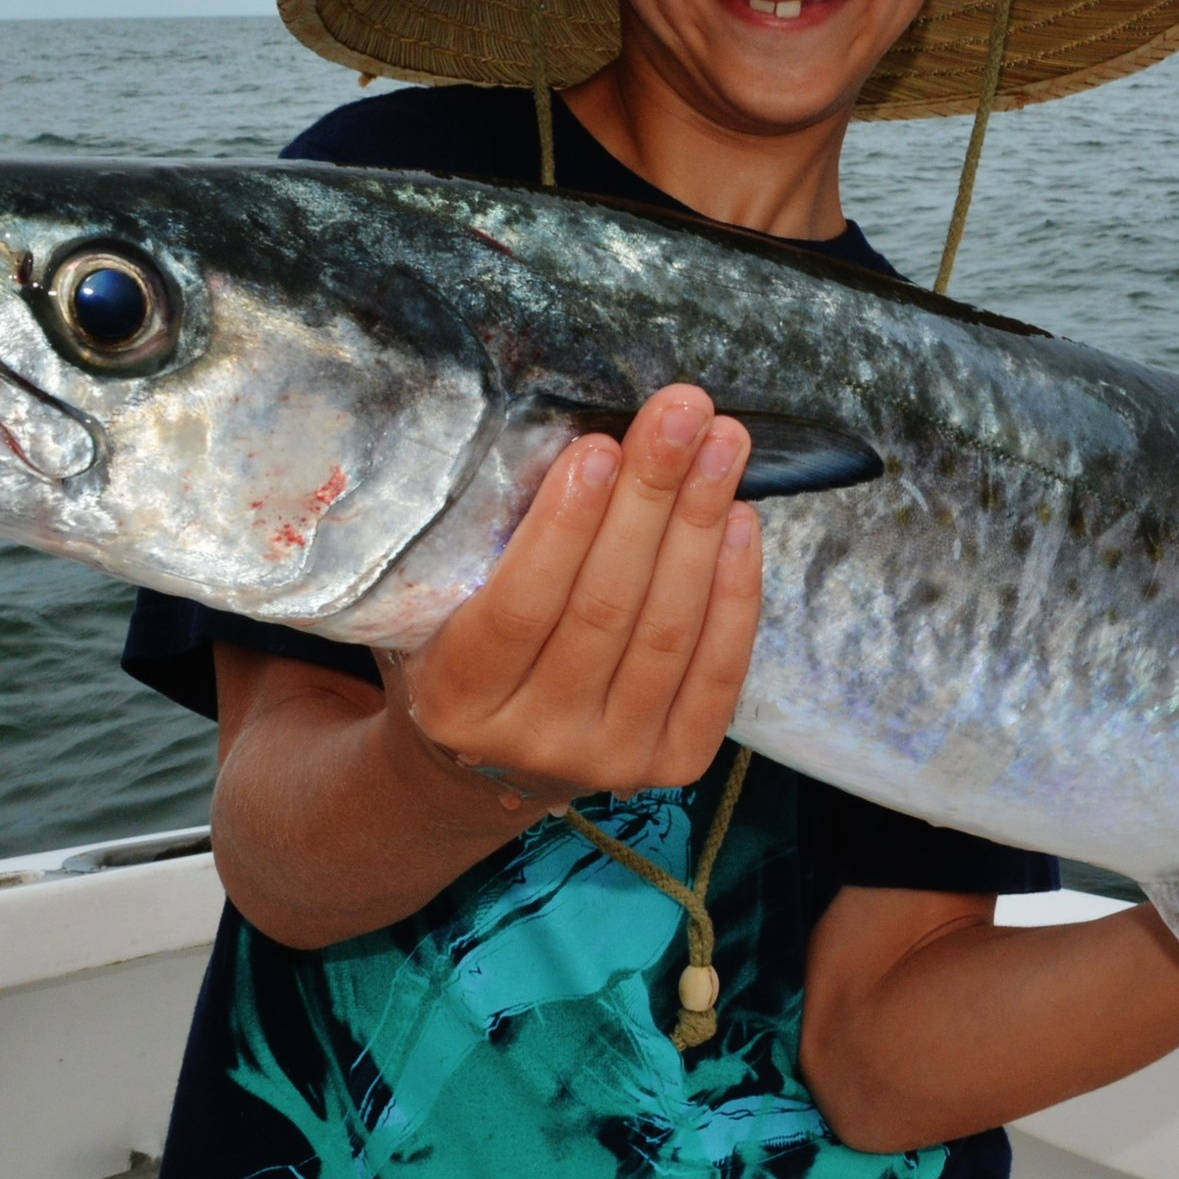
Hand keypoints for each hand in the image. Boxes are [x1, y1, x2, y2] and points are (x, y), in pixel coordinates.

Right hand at [374, 385, 760, 811]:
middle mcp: (535, 739)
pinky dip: (735, 592)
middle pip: (606, 610)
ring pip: (667, 633)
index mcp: (459, 698)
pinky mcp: (673, 764)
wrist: (494, 763)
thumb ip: (486, 546)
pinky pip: (717, 672)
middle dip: (650, 500)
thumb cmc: (465, 652)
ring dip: (700, 528)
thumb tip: (575, 441)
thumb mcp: (438, 608)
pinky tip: (740, 520)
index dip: (564, 527)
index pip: (520, 609)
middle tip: (682, 414)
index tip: (598, 446)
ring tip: (721, 446)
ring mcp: (609, 758)